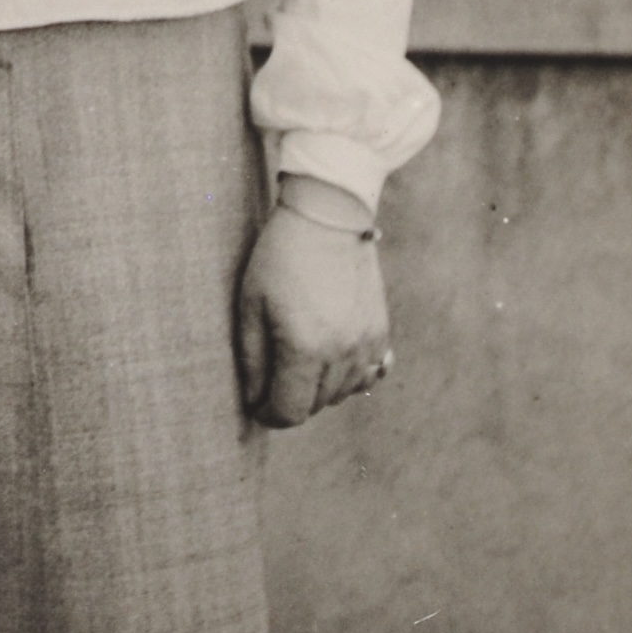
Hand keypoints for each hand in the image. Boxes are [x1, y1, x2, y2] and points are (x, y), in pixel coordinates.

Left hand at [235, 184, 391, 428]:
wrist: (327, 218)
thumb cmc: (279, 258)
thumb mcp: (250, 304)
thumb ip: (252, 358)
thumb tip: (254, 399)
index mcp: (305, 348)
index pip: (289, 411)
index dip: (268, 414)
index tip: (255, 404)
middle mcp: (342, 354)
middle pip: (315, 405)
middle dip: (289, 399)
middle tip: (269, 377)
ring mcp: (367, 345)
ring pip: (341, 394)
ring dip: (318, 389)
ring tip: (296, 358)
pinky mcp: (381, 334)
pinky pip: (366, 375)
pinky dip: (346, 376)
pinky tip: (328, 355)